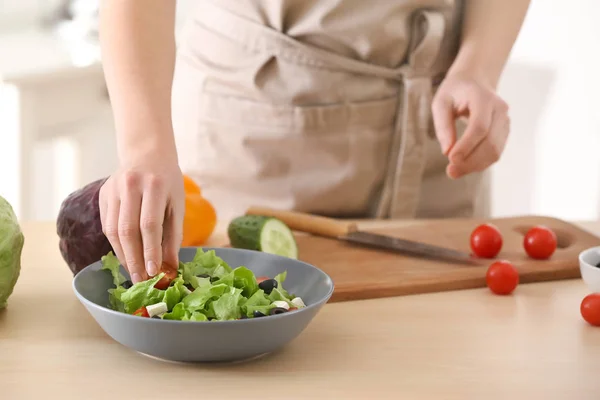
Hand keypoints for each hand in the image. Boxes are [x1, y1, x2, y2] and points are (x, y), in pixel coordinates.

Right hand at [99, 158, 184, 283]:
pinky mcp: (103, 195)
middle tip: (141, 280)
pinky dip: (116, 245)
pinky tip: (126, 256)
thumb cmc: (168, 182)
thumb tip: (170, 267)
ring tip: (133, 273)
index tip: (153, 272)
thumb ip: (174, 235)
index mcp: (155, 186)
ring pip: (113, 230)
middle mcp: (131, 185)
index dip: (150, 250)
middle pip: (127, 229)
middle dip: (134, 258)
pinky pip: (107, 225)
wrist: (147, 153)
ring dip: (123, 255)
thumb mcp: (177, 204)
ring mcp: (113, 189)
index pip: (150, 224)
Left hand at [431, 73, 509, 178]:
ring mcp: (506, 121)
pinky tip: (465, 166)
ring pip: (496, 151)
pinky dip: (480, 163)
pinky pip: (496, 152)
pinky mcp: (504, 132)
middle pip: (490, 143)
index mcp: (484, 98)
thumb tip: (447, 151)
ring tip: (454, 172)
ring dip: (475, 166)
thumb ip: (443, 125)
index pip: (480, 127)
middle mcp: (500, 110)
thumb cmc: (455, 91)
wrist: (475, 80)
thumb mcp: (441, 102)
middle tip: (450, 172)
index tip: (451, 159)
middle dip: (470, 161)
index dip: (466, 146)